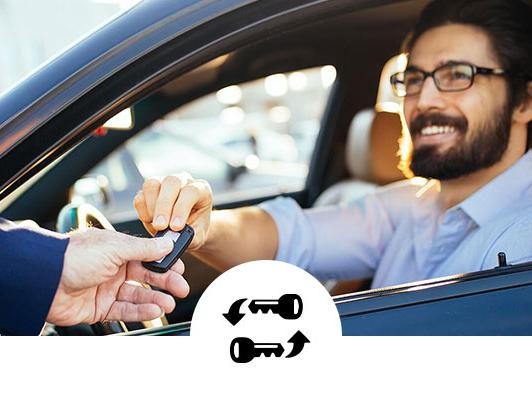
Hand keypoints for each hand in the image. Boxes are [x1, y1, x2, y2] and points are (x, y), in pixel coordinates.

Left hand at [47, 228, 189, 325]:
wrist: (44, 281)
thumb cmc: (74, 257)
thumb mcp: (114, 247)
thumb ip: (144, 249)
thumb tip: (166, 244)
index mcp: (117, 249)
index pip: (147, 255)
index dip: (164, 261)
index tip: (180, 267)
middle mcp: (113, 268)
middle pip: (146, 276)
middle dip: (165, 282)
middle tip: (181, 288)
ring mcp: (107, 288)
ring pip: (138, 295)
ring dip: (155, 299)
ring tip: (169, 303)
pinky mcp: (100, 307)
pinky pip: (125, 310)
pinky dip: (141, 311)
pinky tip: (154, 310)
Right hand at [133, 173, 212, 250]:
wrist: (188, 228)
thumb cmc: (196, 229)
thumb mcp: (199, 235)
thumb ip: (190, 236)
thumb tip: (174, 238)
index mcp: (201, 189)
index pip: (191, 191)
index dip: (181, 208)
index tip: (176, 227)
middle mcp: (183, 181)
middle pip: (171, 182)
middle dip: (163, 206)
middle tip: (160, 227)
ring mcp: (164, 183)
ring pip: (152, 184)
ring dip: (151, 207)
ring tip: (156, 225)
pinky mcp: (149, 191)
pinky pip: (140, 196)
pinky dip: (142, 211)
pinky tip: (150, 221)